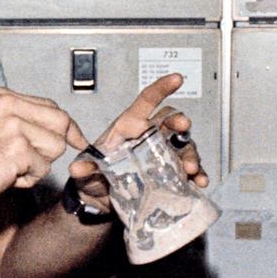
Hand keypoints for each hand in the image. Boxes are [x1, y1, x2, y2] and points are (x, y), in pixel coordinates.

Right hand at [0, 87, 89, 211]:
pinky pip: (43, 168)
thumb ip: (24, 120)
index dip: (67, 127)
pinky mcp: (18, 149)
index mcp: (4, 96)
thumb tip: (65, 129)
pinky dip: (28, 179)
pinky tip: (6, 177)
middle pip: (61, 123)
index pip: (52, 107)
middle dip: (53, 147)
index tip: (77, 140)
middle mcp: (9, 105)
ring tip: (10, 168)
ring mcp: (14, 126)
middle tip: (30, 161)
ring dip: (38, 165)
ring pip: (56, 147)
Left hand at [67, 73, 208, 208]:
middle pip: (170, 122)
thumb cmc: (94, 175)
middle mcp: (149, 136)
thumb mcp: (86, 171)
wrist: (100, 199)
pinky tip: (199, 182)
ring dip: (189, 155)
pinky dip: (197, 175)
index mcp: (129, 127)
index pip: (147, 101)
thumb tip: (77, 169)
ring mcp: (162, 155)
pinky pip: (188, 170)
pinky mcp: (170, 174)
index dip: (161, 88)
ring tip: (189, 169)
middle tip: (183, 127)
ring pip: (183, 146)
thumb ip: (85, 169)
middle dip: (179, 122)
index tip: (177, 78)